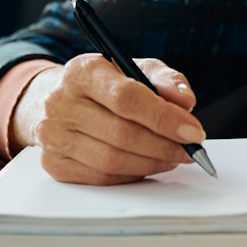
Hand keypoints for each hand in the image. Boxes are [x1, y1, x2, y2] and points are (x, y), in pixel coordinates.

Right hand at [9, 54, 201, 184]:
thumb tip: (186, 102)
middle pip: (122, 134)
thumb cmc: (105, 84)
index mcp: (84, 71)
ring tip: (173, 157)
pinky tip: (147, 164)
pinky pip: (101, 177)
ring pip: (112, 161)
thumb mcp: (136, 68)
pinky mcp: (54, 163)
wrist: (56, 99)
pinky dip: (132, 175)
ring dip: (151, 163)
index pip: (127, 98)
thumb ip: (166, 80)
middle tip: (190, 150)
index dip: (165, 118)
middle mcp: (61, 103)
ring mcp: (53, 136)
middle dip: (165, 146)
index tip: (193, 131)